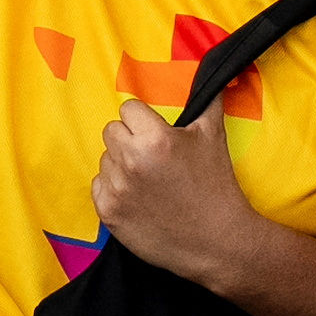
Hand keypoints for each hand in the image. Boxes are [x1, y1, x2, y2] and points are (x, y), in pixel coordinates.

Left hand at [91, 100, 262, 288]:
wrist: (218, 242)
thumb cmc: (217, 186)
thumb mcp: (214, 136)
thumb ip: (207, 99)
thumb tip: (213, 73)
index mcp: (154, 139)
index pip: (128, 109)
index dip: (144, 120)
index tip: (157, 135)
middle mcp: (131, 161)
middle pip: (112, 131)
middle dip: (130, 139)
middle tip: (152, 157)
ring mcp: (117, 189)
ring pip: (105, 159)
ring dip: (122, 165)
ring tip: (149, 181)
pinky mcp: (109, 213)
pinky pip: (98, 185)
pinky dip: (114, 189)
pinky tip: (138, 198)